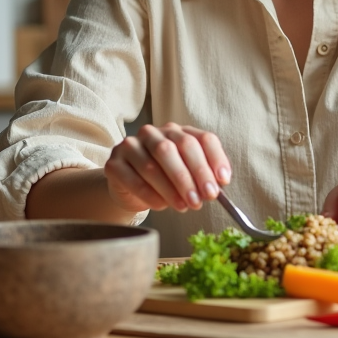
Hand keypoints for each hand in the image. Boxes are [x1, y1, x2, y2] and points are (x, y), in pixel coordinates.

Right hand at [103, 122, 230, 213]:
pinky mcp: (114, 163)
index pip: (201, 139)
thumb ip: (203, 176)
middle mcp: (153, 133)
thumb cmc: (164, 181)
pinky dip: (150, 194)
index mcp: (177, 131)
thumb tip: (219, 184)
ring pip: (153, 164)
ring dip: (172, 188)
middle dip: (193, 175)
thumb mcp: (187, 175)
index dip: (214, 159)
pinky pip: (133, 178)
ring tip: (184, 206)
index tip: (222, 182)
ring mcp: (131, 145)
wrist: (129, 189)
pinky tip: (161, 205)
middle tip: (202, 199)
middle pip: (176, 147)